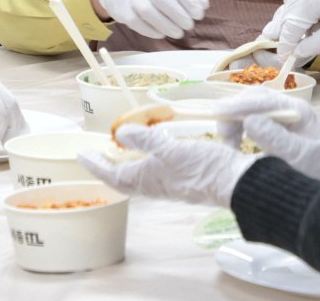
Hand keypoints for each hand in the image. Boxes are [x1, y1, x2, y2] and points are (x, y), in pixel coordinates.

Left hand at [77, 124, 250, 206]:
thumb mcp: (170, 150)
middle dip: (112, 165)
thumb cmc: (201, 169)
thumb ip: (145, 140)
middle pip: (127, 176)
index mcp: (148, 179)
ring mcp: (174, 181)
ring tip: (127, 145)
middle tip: (101, 151)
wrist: (238, 184)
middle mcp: (158, 183)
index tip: (81, 155)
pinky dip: (160, 152)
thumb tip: (121, 133)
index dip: (96, 164)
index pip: (113, 174)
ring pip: (146, 172)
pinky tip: (166, 139)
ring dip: (134, 160)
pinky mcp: (191, 175)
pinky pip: (167, 164)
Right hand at [93, 0, 208, 39]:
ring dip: (167, 26)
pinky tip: (162, 33)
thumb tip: (203, 5)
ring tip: (178, 32)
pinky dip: (152, 31)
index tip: (199, 13)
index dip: (189, 0)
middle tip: (189, 25)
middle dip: (179, 14)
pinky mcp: (121, 10)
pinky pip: (138, 23)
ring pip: (149, 12)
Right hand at [216, 90, 319, 182]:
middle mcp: (286, 106)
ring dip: (232, 121)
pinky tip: (235, 144)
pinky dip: (236, 127)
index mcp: (295, 110)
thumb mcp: (299, 156)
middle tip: (225, 139)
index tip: (218, 115)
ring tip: (229, 146)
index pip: (261, 100)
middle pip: (251, 98)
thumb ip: (276, 138)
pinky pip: (248, 116)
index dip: (238, 106)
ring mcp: (279, 113)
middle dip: (232, 113)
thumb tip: (248, 121)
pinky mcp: (272, 122)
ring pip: (247, 106)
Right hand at [262, 0, 319, 64]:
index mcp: (304, 0)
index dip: (285, 48)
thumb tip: (294, 53)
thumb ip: (313, 46)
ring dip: (296, 20)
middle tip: (305, 41)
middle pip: (284, 19)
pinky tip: (315, 7)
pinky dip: (298, 8)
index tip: (284, 61)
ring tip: (318, 20)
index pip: (287, 31)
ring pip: (286, 9)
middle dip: (293, 34)